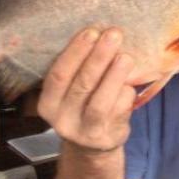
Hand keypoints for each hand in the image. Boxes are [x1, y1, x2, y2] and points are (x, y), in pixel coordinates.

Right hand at [38, 27, 136, 152]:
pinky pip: (118, 112)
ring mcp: (85, 132)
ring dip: (114, 76)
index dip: (75, 52)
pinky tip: (131, 83)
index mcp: (48, 104)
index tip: (91, 31)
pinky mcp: (107, 138)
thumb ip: (78, 70)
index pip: (58, 75)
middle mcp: (62, 120)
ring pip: (100, 102)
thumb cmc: (82, 107)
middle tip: (113, 34)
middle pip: (81, 85)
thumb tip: (101, 34)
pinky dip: (126, 93)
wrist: (92, 147)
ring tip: (126, 56)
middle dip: (99, 57)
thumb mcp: (69, 93)